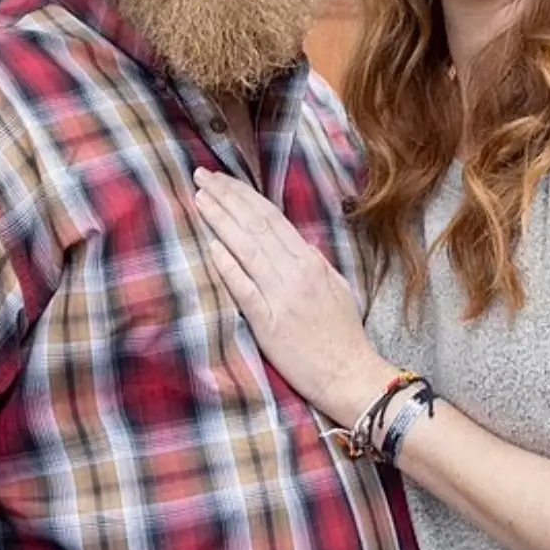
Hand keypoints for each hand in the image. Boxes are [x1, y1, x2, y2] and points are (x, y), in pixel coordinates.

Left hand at [193, 168, 396, 424]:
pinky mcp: (268, 322)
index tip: (222, 179)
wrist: (350, 374)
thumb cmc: (343, 334)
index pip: (271, 217)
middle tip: (201, 175)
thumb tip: (296, 242)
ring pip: (246, 248)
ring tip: (199, 198)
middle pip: (255, 224)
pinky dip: (228, 265)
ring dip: (221, 220)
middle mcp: (294, 272)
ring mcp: (280, 296)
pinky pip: (244, 288)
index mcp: (310, 261)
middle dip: (226, 197)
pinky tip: (211, 245)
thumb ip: (315, 262)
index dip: (244, 195)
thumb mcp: (337, 287)